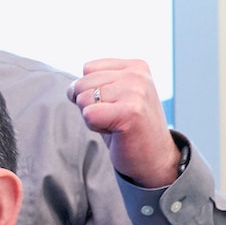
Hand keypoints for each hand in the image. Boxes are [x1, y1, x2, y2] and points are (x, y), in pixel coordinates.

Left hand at [70, 58, 181, 188]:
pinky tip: (116, 131)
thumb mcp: (116, 96)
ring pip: (83, 99)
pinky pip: (88, 115)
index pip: (88, 69)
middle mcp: (137, 75)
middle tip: (114, 118)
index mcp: (135, 66)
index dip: (90, 91)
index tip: (113, 105)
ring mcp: (135, 91)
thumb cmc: (129, 128)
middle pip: (82, 83)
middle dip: (89, 105)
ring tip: (115, 124)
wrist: (154, 158)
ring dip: (92, 117)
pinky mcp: (130, 111)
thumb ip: (97, 83)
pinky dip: (95, 127)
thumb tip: (70, 87)